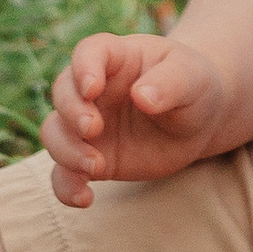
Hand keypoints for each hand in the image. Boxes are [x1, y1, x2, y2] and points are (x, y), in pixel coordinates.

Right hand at [42, 32, 234, 207]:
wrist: (198, 122)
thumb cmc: (193, 87)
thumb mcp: (192, 78)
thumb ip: (169, 83)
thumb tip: (141, 97)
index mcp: (117, 57)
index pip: (89, 52)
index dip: (83, 68)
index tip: (92, 89)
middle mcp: (95, 90)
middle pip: (63, 91)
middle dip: (72, 112)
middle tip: (94, 129)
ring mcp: (89, 125)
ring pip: (54, 132)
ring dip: (66, 150)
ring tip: (97, 167)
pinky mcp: (92, 158)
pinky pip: (64, 174)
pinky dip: (66, 187)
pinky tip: (85, 199)